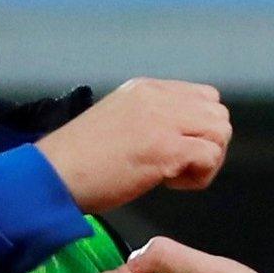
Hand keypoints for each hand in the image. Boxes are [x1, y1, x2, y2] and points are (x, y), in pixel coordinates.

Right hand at [35, 78, 231, 212]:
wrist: (52, 175)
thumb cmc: (78, 161)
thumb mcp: (118, 120)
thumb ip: (149, 118)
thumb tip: (180, 135)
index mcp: (146, 88)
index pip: (204, 98)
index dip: (199, 128)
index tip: (175, 150)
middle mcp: (158, 97)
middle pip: (218, 114)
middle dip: (208, 144)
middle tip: (179, 166)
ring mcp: (162, 121)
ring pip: (220, 132)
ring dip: (206, 160)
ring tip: (174, 175)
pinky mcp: (165, 148)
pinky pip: (209, 157)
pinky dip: (198, 177)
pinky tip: (169, 184)